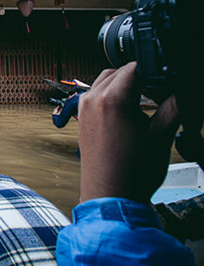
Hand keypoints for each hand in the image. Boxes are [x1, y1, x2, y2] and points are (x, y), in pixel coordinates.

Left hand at [78, 62, 180, 202]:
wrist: (111, 198)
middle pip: (120, 71)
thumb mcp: (162, 136)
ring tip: (147, 100)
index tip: (167, 80)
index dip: (155, 70)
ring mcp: (84, 109)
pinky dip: (112, 94)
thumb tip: (183, 90)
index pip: (135, 67)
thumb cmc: (132, 173)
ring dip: (125, 84)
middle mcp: (93, 100)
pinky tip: (130, 110)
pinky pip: (97, 94)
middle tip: (161, 92)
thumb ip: (175, 107)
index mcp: (111, 100)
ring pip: (106, 81)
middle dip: (141, 77)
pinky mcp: (82, 118)